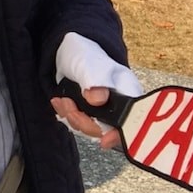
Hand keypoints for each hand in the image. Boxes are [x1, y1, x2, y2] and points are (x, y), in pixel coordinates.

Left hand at [51, 32, 142, 148]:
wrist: (69, 52)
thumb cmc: (85, 54)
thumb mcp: (89, 64)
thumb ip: (94, 81)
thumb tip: (99, 100)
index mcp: (128, 94)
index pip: (132, 123)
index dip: (120, 135)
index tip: (104, 140)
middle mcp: (120, 107)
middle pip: (106, 131)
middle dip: (83, 122)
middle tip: (69, 105)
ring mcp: (105, 112)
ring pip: (90, 130)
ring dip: (72, 117)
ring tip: (63, 99)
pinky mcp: (90, 115)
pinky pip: (79, 126)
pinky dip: (67, 116)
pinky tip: (60, 102)